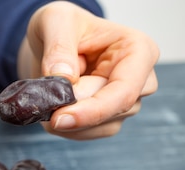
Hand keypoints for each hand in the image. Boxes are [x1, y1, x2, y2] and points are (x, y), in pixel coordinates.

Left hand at [20, 1, 158, 138]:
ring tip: (48, 96)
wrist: (52, 42)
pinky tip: (53, 108)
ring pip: (99, 127)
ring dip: (67, 121)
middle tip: (45, 101)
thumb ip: (59, 47)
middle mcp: (139, 79)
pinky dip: (65, 128)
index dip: (93, 110)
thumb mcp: (56, 21)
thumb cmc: (62, 26)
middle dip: (74, 112)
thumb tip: (64, 77)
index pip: (124, 90)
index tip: (59, 117)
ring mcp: (125, 101)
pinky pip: (87, 134)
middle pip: (113, 112)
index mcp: (138, 50)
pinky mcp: (107, 117)